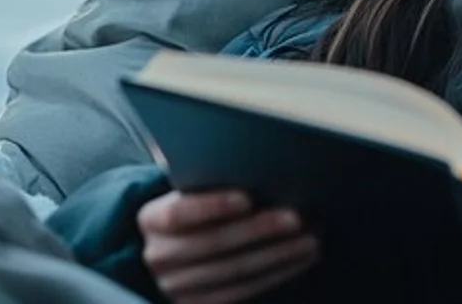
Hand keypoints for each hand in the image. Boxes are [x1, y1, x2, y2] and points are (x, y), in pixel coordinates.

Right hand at [138, 189, 319, 303]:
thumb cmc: (194, 208)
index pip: (178, 213)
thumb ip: (211, 184)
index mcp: (151, 220)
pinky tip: (299, 260)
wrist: (172, 249)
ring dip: (278, 255)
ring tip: (310, 239)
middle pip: (214, 244)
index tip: (247, 198)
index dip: (212, 206)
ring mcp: (177, 287)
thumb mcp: (189, 193)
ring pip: (233, 273)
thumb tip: (262, 171)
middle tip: (297, 218)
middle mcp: (159, 257)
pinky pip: (241, 293)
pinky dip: (276, 275)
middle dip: (260, 230)